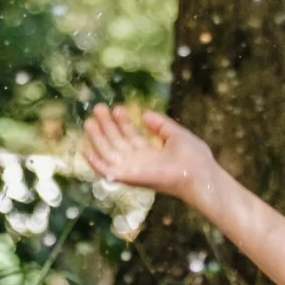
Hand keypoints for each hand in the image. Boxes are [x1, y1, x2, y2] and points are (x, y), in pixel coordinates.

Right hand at [80, 104, 221, 210]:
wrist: (199, 173)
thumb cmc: (194, 158)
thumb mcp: (176, 134)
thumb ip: (160, 124)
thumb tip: (144, 114)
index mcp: (151, 153)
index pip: (131, 135)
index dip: (122, 121)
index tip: (117, 107)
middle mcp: (141, 162)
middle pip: (118, 142)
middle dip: (107, 125)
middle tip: (98, 108)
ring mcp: (134, 170)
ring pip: (110, 153)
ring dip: (98, 138)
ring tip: (90, 120)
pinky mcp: (130, 177)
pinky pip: (107, 172)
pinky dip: (96, 163)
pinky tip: (86, 150)